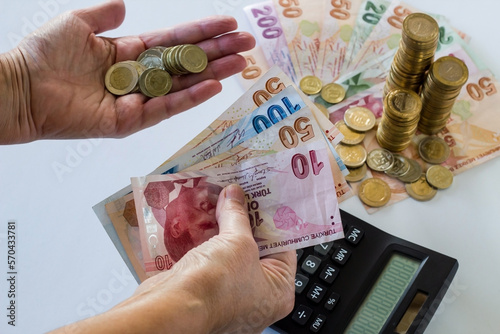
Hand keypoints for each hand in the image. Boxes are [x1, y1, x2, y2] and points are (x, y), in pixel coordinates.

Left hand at [0, 0, 254, 143]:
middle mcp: (139, 76)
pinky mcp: (131, 121)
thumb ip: (104, 14)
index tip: (230, 23)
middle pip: (186, 62)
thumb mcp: (77, 22)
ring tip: (241, 62)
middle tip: (249, 44)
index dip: (201, 31)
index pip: (174, 40)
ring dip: (213, 73)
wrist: (21, 88)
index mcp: (128, 52)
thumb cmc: (43, 54)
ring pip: (183, 84)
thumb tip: (125, 6)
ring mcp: (137, 99)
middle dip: (217, 51)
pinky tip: (213, 85)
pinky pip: (165, 107)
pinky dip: (190, 97)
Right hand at [50, 184, 295, 333]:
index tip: (266, 197)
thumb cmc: (215, 287)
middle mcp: (256, 298)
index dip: (274, 219)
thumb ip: (238, 215)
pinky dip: (209, 241)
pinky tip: (203, 218)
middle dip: (247, 220)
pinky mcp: (206, 291)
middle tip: (243, 194)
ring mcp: (230, 295)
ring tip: (222, 200)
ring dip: (225, 228)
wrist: (171, 308)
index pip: (284, 247)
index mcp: (277, 292)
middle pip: (257, 248)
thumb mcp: (238, 242)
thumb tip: (236, 196)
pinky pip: (213, 259)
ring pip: (232, 253)